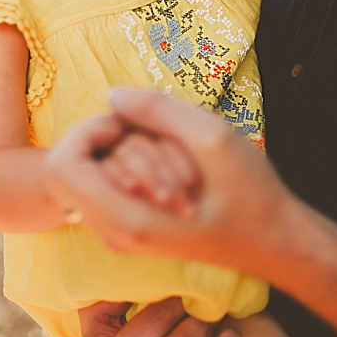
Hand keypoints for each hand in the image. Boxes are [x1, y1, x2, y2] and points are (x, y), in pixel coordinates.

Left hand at [44, 89, 296, 271]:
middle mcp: (113, 234)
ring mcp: (120, 236)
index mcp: (127, 218)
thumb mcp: (214, 139)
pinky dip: (131, 170)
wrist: (274, 241)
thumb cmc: (252, 195)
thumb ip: (158, 111)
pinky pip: (108, 190)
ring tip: (168, 157)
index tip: (127, 124)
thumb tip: (111, 95)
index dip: (86, 131)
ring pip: (88, 179)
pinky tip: (169, 171)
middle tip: (151, 136)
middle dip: (104, 141)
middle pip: (69, 170)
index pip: (62, 165)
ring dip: (121, 155)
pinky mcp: (131, 232)